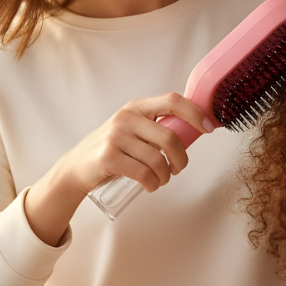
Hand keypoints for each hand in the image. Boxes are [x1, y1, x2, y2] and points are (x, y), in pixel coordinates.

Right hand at [24, 92, 211, 245]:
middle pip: (170, 137)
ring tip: (160, 180)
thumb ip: (157, 128)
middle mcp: (126, 118)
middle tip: (178, 169)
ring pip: (158, 160)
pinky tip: (150, 185)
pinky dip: (152, 184)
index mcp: (136, 107)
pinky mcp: (108, 157)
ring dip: (165, 177)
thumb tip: (195, 131)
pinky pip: (144, 174)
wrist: (77, 167)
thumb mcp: (133, 130)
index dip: (195, 113)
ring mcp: (116, 137)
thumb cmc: (112, 150)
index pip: (172, 101)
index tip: (209, 127)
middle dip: (181, 159)